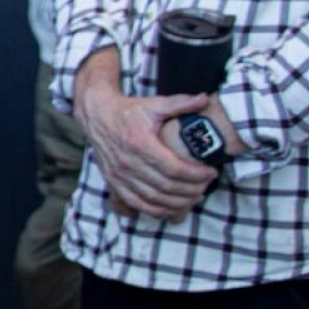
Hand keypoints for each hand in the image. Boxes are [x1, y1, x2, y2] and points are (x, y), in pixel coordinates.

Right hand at [72, 53, 215, 220]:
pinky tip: (172, 207)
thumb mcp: (154, 104)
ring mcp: (119, 175)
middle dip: (191, 190)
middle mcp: (128, 162)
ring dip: (178, 203)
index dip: (196, 175)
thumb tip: (205, 98)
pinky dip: (156, 210)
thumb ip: (181, 103)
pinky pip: (137, 203)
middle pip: (166, 187)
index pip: (174, 168)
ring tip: (195, 196)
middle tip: (207, 186)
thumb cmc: (128, 111)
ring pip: (153, 199)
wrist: (97, 115)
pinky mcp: (113, 182)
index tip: (211, 172)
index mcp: (140, 143)